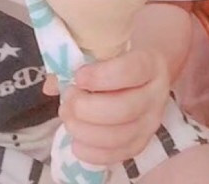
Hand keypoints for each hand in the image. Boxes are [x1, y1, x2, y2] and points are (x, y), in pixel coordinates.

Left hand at [59, 48, 169, 165]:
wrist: (147, 78)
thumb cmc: (121, 61)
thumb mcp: (107, 52)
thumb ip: (80, 62)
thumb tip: (52, 85)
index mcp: (151, 64)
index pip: (131, 71)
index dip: (101, 77)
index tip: (78, 76)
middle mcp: (157, 95)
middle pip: (123, 109)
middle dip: (87, 108)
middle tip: (68, 99)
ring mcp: (151, 123)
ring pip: (118, 136)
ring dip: (85, 130)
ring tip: (68, 117)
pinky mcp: (141, 143)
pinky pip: (116, 156)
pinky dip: (91, 152)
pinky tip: (76, 141)